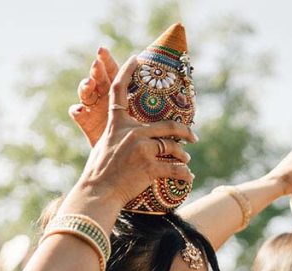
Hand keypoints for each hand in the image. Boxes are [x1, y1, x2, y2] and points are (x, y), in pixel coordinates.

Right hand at [59, 57, 195, 217]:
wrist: (98, 192)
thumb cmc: (99, 172)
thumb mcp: (103, 145)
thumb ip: (120, 135)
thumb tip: (137, 135)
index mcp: (118, 124)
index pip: (119, 91)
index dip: (126, 71)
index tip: (135, 58)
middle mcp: (132, 132)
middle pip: (168, 126)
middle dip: (185, 132)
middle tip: (193, 137)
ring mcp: (142, 149)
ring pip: (173, 148)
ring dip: (182, 156)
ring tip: (185, 161)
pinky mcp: (150, 167)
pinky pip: (175, 168)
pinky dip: (184, 174)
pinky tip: (188, 177)